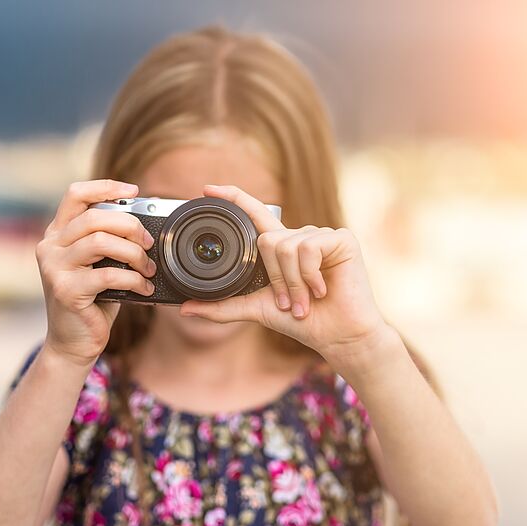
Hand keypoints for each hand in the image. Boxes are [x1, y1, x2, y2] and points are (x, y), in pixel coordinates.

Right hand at [36, 180, 156, 365]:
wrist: (73, 343)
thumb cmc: (92, 301)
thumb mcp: (98, 265)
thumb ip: (110, 243)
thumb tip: (146, 226)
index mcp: (57, 234)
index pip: (76, 194)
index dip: (106, 187)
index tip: (134, 191)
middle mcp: (50, 246)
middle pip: (94, 217)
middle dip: (130, 226)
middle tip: (150, 244)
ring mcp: (53, 268)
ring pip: (100, 241)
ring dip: (134, 254)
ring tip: (149, 269)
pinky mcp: (65, 290)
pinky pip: (107, 275)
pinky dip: (133, 280)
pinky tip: (144, 289)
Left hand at [180, 185, 391, 370]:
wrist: (338, 335)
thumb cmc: (304, 322)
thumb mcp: (258, 310)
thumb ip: (223, 307)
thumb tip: (185, 308)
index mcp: (282, 248)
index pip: (255, 214)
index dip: (233, 199)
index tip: (207, 189)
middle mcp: (301, 236)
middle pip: (266, 239)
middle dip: (275, 278)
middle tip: (289, 302)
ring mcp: (322, 235)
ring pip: (285, 245)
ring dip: (292, 282)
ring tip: (306, 300)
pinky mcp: (341, 239)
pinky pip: (307, 248)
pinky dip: (309, 275)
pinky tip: (322, 289)